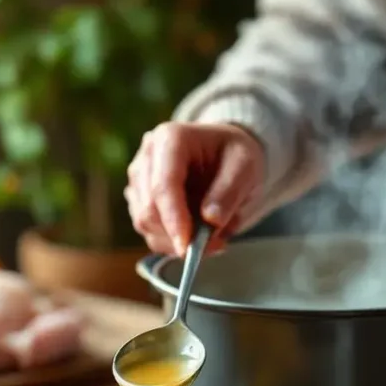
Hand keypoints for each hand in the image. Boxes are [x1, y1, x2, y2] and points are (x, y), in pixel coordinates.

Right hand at [125, 122, 265, 256]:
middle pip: (149, 209)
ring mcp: (139, 179)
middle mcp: (147, 156)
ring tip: (213, 236)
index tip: (188, 246)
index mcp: (171, 139)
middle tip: (217, 243)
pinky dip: (174, 242)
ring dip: (177, 241)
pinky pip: (150, 232)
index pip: (164, 185)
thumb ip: (229, 192)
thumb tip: (211, 221)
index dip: (173, 219)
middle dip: (179, 235)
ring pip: (145, 225)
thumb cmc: (235, 155)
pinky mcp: (139, 200)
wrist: (226, 154)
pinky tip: (198, 234)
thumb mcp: (245, 167)